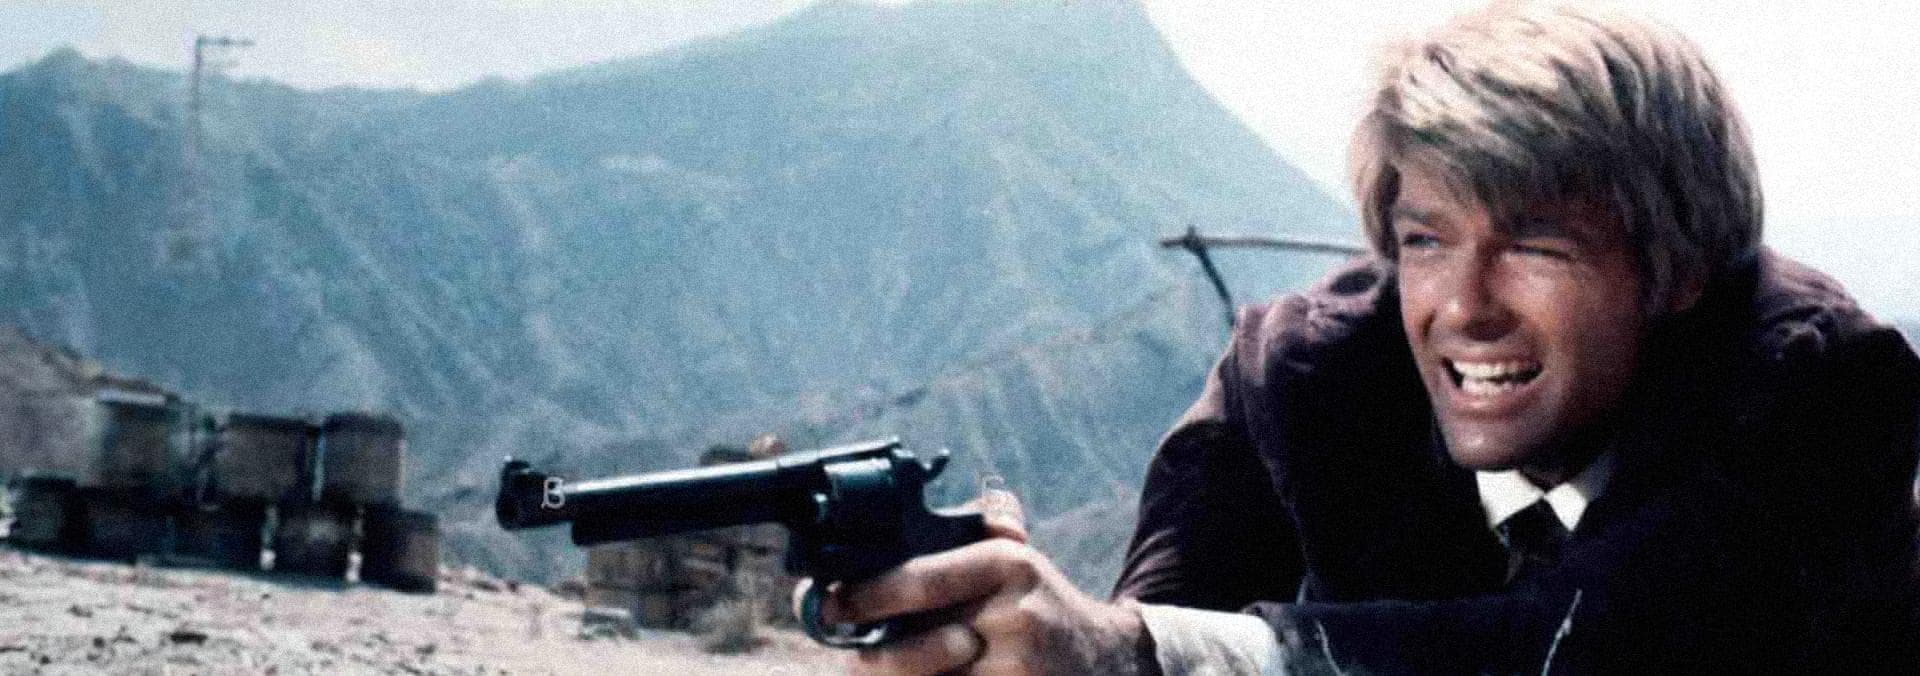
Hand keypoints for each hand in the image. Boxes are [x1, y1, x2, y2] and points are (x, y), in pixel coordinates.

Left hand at [803, 491, 1157, 674]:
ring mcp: (1018, 665)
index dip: (866, 596)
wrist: (1108, 662)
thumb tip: (898, 518)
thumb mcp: (1018, 561)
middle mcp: (1016, 613)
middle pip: (916, 644)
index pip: (921, 579)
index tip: (830, 603)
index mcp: (1007, 563)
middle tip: (852, 654)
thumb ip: (973, 534)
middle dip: (875, 655)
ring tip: (886, 670)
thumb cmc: (1042, 609)